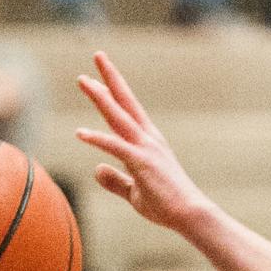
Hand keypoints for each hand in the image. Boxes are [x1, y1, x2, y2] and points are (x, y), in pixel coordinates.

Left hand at [77, 51, 209, 230]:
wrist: (190, 214)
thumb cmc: (168, 205)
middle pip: (124, 102)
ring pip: (118, 117)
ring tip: (83, 80)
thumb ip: (115, 180)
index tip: (100, 76)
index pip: (128, 111)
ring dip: (100, 97)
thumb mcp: (135, 191)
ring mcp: (146, 149)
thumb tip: (97, 170)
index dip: (113, 91)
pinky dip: (97, 138)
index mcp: (149, 142)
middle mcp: (148, 139)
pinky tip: (79, 133)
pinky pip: (115, 147)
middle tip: (98, 55)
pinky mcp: (142, 163)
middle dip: (109, 78)